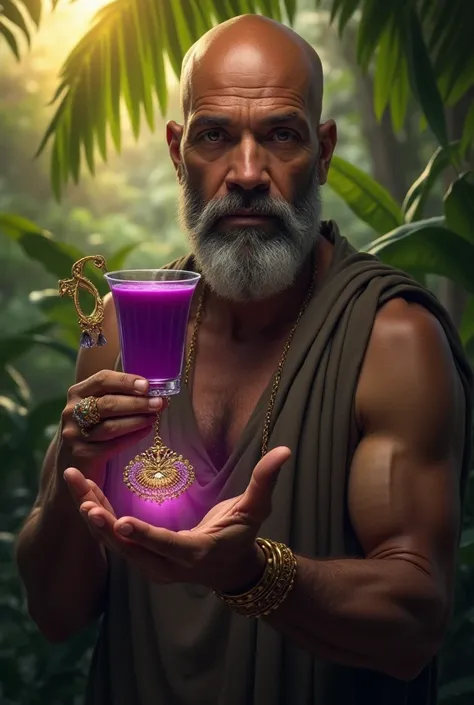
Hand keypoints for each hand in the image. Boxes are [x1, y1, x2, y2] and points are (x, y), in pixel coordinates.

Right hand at [58, 370, 164, 486]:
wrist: (73, 464)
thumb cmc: (92, 429)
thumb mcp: (97, 408)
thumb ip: (117, 396)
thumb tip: (151, 390)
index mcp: (77, 393)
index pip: (102, 380)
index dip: (126, 381)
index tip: (147, 385)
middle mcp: (72, 411)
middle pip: (108, 403)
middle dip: (137, 403)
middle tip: (159, 403)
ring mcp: (75, 434)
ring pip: (111, 426)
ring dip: (137, 420)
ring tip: (154, 417)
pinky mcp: (82, 455)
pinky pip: (113, 445)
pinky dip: (132, 437)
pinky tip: (146, 431)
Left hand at [65, 446, 290, 592]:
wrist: (230, 569)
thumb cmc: (243, 535)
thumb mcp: (256, 509)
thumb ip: (265, 480)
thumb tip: (284, 450)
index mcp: (196, 553)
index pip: (168, 545)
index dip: (145, 535)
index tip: (122, 521)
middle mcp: (168, 566)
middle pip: (130, 546)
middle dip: (103, 520)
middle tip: (82, 494)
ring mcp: (151, 566)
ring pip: (115, 543)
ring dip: (94, 515)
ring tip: (76, 485)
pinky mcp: (142, 559)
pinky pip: (115, 539)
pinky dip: (98, 518)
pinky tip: (84, 494)